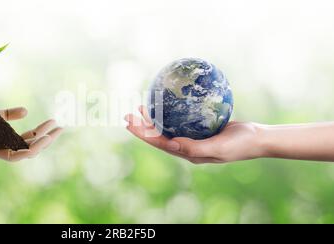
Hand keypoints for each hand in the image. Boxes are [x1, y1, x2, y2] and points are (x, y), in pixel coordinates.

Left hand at [125, 106, 261, 163]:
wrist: (257, 139)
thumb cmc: (240, 145)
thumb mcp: (218, 148)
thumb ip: (195, 147)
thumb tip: (171, 144)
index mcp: (188, 153)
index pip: (160, 143)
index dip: (143, 134)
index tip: (130, 124)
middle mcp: (187, 147)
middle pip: (159, 136)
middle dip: (142, 127)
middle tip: (128, 114)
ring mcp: (193, 138)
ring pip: (167, 128)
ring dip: (153, 120)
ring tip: (141, 107)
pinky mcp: (199, 130)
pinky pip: (180, 120)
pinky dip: (170, 112)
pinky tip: (168, 102)